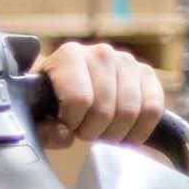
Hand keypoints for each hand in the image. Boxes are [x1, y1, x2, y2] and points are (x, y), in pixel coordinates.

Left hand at [34, 41, 166, 149]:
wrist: (66, 87)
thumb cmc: (47, 100)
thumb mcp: (34, 113)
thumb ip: (41, 129)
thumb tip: (65, 136)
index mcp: (69, 55)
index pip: (79, 99)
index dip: (72, 122)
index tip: (65, 125)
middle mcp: (100, 52)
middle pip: (105, 109)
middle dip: (92, 131)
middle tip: (82, 131)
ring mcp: (127, 61)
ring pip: (130, 111)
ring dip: (114, 132)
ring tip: (100, 130)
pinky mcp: (147, 74)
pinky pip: (154, 109)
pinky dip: (139, 130)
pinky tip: (124, 134)